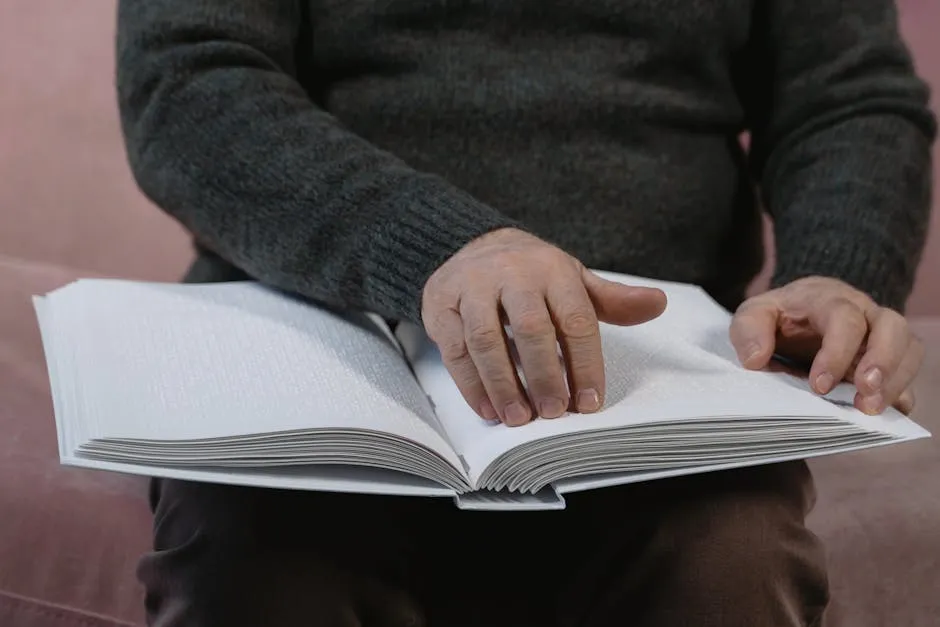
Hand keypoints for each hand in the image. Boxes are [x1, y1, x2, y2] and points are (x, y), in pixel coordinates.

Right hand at [422, 228, 666, 425]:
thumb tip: (658, 303)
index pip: (575, 319)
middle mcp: (511, 273)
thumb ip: (612, 299)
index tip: (590, 402)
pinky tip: (488, 408)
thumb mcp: (572, 279)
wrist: (469, 244)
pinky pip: (454, 348)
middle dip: (544, 377)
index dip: (585, 364)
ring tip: (518, 419)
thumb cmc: (530, 273)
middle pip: (530, 330)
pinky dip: (471, 384)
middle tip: (552, 413)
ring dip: (503, 385)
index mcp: (552, 269)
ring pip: (486, 340)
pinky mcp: (440, 304)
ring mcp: (471, 287)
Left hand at [730, 276, 922, 414]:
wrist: (799, 312)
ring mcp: (881, 336)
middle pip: (892, 326)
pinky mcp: (888, 360)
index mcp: (829, 300)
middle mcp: (864, 313)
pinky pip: (909, 373)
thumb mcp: (754, 315)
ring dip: (897, 380)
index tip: (818, 386)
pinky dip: (903, 392)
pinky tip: (887, 412)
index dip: (837, 352)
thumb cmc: (779, 316)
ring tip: (871, 409)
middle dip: (883, 362)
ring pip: (910, 348)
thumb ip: (748, 330)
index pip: (844, 319)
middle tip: (864, 394)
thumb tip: (755, 359)